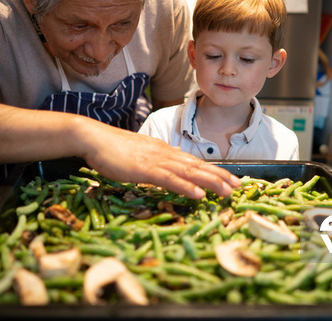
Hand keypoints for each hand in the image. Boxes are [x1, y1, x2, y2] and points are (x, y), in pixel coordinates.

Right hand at [79, 121, 240, 198]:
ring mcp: (156, 160)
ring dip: (211, 182)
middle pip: (197, 166)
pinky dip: (186, 187)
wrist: (93, 138)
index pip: (193, 162)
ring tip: (228, 191)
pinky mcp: (145, 169)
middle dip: (220, 177)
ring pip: (189, 172)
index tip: (230, 179)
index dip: (214, 170)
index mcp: (163, 151)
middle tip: (238, 187)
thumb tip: (172, 164)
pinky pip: (169, 179)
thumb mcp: (139, 154)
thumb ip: (156, 159)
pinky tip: (199, 194)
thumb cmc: (111, 148)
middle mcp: (164, 153)